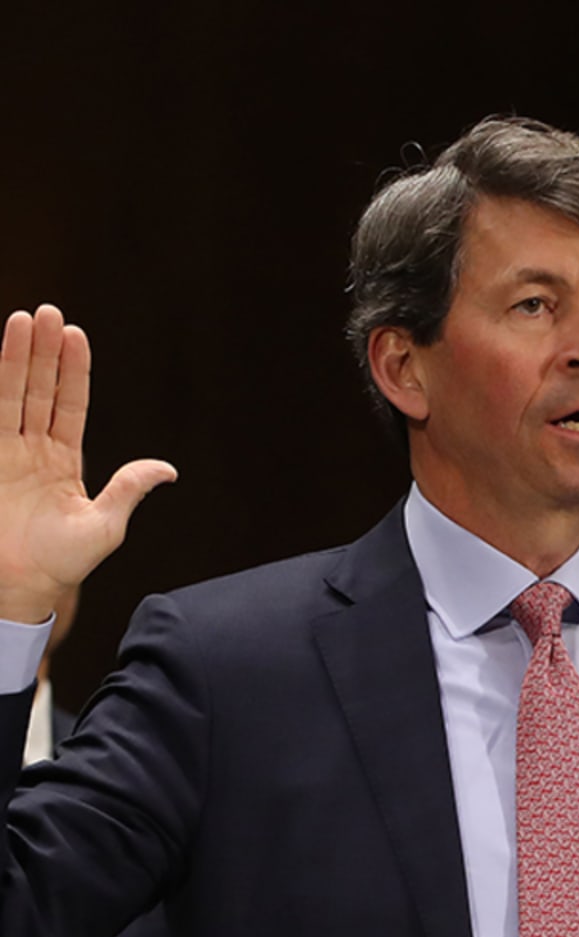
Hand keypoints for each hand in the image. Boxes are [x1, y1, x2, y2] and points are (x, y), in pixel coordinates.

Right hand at [0, 305, 175, 622]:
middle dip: (41, 351)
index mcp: (65, 463)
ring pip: (10, 395)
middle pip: (37, 389)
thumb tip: (169, 469)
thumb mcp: (105, 526)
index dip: (72, 370)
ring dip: (14, 357)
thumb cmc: (61, 565)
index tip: (74, 334)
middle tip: (46, 311)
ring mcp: (5, 455)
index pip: (69, 404)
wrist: (18, 589)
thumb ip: (128, 489)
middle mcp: (33, 452)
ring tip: (21, 319)